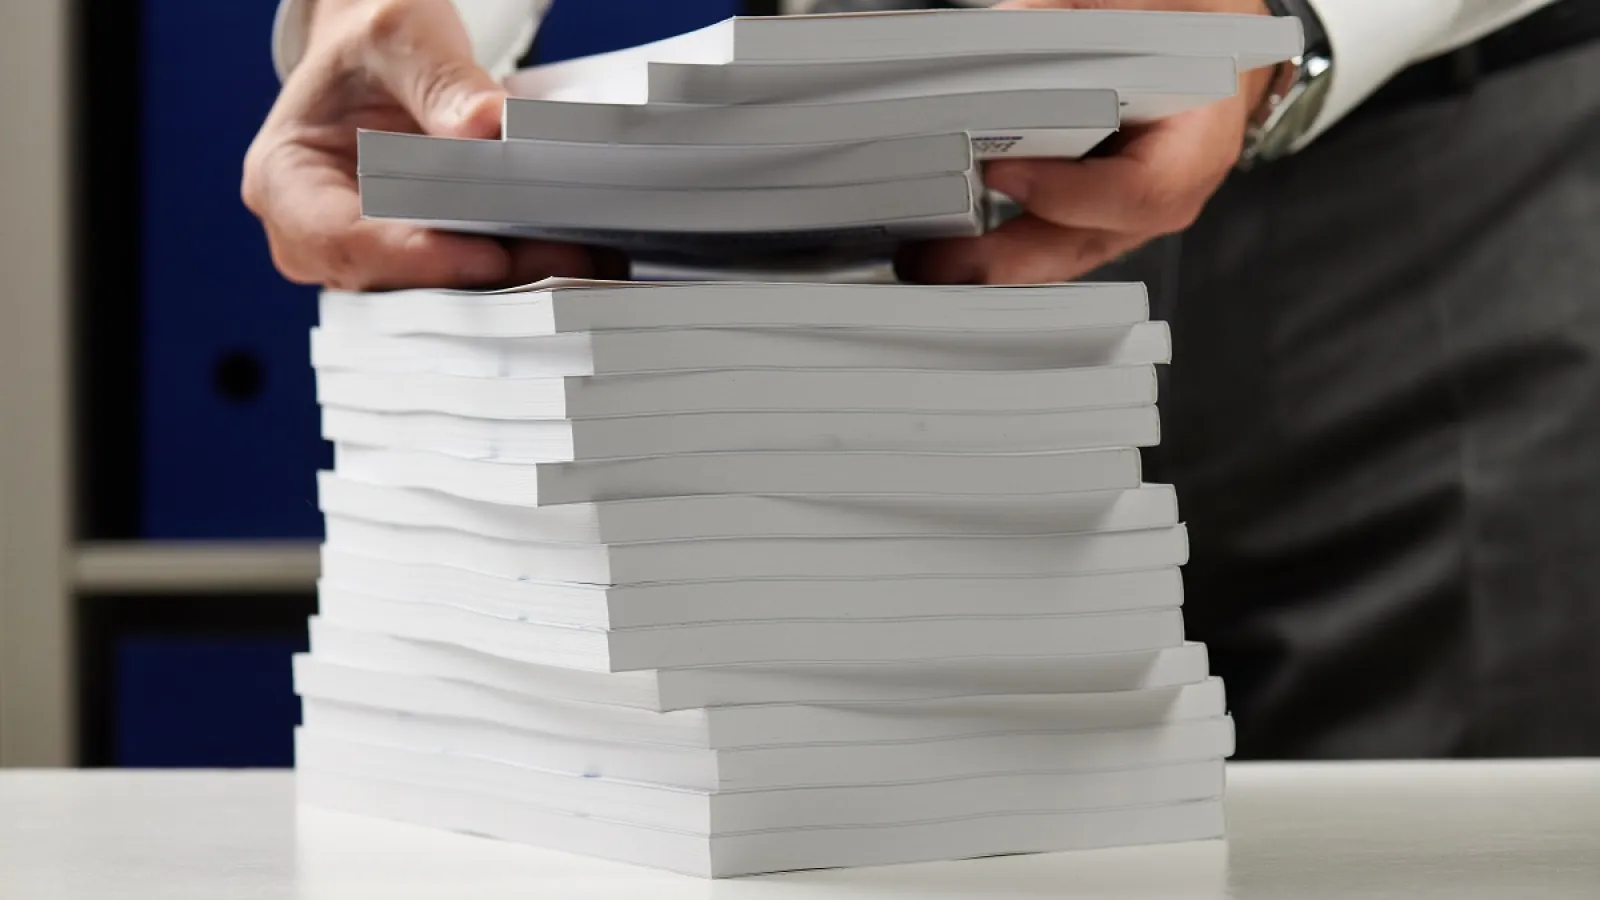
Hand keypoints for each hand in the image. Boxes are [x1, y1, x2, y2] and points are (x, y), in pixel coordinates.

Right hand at [242, 0, 607, 290]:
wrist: (388, 54)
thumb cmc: (375, 43)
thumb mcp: (400, 34)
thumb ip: (441, 80)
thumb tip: (487, 126)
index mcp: (285, 179)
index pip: (342, 239)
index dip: (416, 255)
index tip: (488, 254)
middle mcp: (318, 232)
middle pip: (395, 279)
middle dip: (480, 276)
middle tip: (564, 259)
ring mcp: (369, 252)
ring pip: (436, 289)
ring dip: (510, 280)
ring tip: (581, 258)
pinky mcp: (419, 258)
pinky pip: (464, 278)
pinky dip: (516, 269)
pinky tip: (569, 253)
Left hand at [896, 0, 1276, 284]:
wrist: (1214, 62)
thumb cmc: (1193, 34)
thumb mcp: (1152, 13)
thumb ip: (1087, 18)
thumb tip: (1016, 24)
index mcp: (1197, 147)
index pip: (1138, 191)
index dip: (1068, 193)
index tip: (1003, 173)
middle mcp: (1163, 197)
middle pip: (1084, 244)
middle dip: (1006, 259)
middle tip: (938, 260)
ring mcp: (1126, 218)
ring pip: (1058, 256)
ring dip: (992, 267)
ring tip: (926, 263)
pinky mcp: (1093, 220)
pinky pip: (1047, 243)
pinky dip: (1001, 251)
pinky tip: (950, 251)